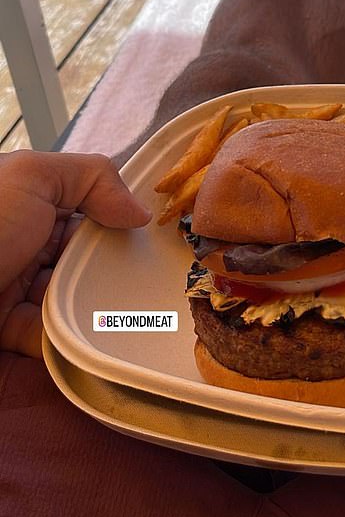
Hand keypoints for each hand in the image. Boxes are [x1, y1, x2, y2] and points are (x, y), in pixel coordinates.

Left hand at [0, 150, 150, 358]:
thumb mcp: (33, 176)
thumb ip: (92, 178)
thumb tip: (139, 210)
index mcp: (27, 199)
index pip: (85, 206)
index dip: (119, 217)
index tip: (157, 235)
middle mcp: (21, 240)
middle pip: (80, 255)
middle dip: (114, 267)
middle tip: (155, 279)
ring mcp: (13, 287)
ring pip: (68, 297)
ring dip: (98, 307)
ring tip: (139, 314)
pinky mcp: (4, 331)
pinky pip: (47, 337)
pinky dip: (70, 340)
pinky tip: (98, 339)